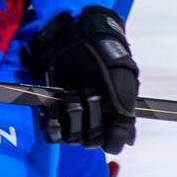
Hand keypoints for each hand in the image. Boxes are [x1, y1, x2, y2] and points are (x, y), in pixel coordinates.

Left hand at [22, 6, 139, 152]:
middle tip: (89, 94)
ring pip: (71, 138)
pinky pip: (50, 132)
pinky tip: (52, 110)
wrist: (78, 33)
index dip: (110, 138)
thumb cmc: (106, 54)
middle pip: (90, 141)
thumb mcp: (125, 83)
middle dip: (90, 120)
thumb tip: (124, 142)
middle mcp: (93, 116)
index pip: (112, 143)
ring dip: (71, 118)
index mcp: (113, 114)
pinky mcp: (51, 107)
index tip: (107, 126)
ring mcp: (71, 112)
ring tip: (71, 94)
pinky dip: (51, 125)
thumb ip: (126, 116)